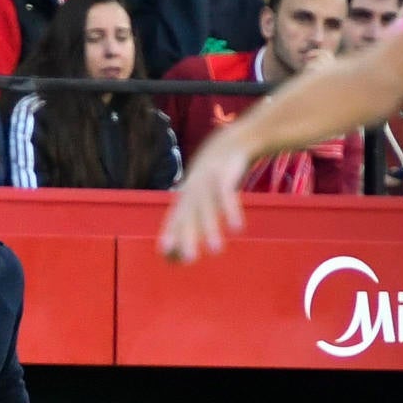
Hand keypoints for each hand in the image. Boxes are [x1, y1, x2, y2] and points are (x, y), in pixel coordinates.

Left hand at [161, 133, 249, 260]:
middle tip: (189, 259)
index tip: (166, 254)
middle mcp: (193, 191)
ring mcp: (207, 182)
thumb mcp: (201, 194)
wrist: (230, 142)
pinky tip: (237, 228)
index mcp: (186, 197)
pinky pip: (227, 195)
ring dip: (211, 229)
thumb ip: (195, 219)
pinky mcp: (225, 175)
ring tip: (216, 251)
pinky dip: (231, 210)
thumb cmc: (214, 178)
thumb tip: (185, 248)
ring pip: (207, 208)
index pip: (175, 219)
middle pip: (188, 216)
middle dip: (187, 237)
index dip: (170, 235)